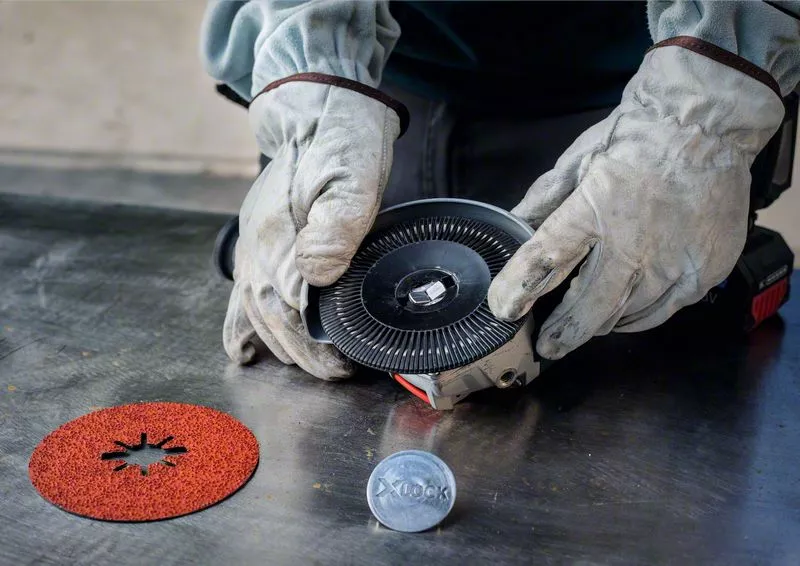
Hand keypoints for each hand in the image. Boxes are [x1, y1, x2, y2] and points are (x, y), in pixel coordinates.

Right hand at [224, 79, 401, 378]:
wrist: (318, 106)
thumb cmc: (342, 140)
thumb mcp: (352, 176)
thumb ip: (336, 225)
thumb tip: (315, 276)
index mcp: (278, 237)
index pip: (290, 312)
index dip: (315, 346)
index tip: (342, 366)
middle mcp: (258, 248)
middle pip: (272, 319)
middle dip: (302, 354)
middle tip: (337, 372)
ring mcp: (254, 244)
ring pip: (256, 312)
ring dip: (279, 345)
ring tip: (305, 366)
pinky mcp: (260, 239)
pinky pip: (242, 291)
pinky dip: (240, 326)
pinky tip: (242, 350)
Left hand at [489, 44, 783, 359]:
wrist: (707, 122)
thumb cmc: (637, 137)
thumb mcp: (578, 160)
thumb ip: (544, 200)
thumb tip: (514, 225)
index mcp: (593, 211)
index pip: (544, 260)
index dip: (518, 290)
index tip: (503, 309)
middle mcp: (634, 244)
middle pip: (588, 309)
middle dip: (562, 333)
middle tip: (549, 344)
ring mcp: (675, 262)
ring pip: (627, 317)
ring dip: (602, 322)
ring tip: (589, 320)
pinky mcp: (706, 270)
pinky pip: (666, 310)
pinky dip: (642, 313)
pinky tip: (630, 305)